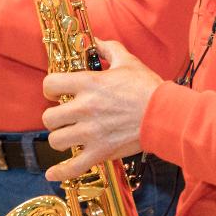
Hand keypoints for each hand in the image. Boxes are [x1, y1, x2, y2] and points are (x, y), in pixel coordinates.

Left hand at [41, 39, 162, 181]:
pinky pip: (73, 167)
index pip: (50, 85)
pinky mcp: (101, 152)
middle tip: (64, 116)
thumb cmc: (148, 87)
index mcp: (88, 84)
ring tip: (69, 136)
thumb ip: (108, 49)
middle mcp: (85, 109)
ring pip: (56, 140)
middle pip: (49, 117)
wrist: (166, 114)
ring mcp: (91, 133)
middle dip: (54, 117)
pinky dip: (61, 172)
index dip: (50, 88)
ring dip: (60, 138)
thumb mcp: (127, 61)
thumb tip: (96, 41)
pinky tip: (53, 174)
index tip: (57, 93)